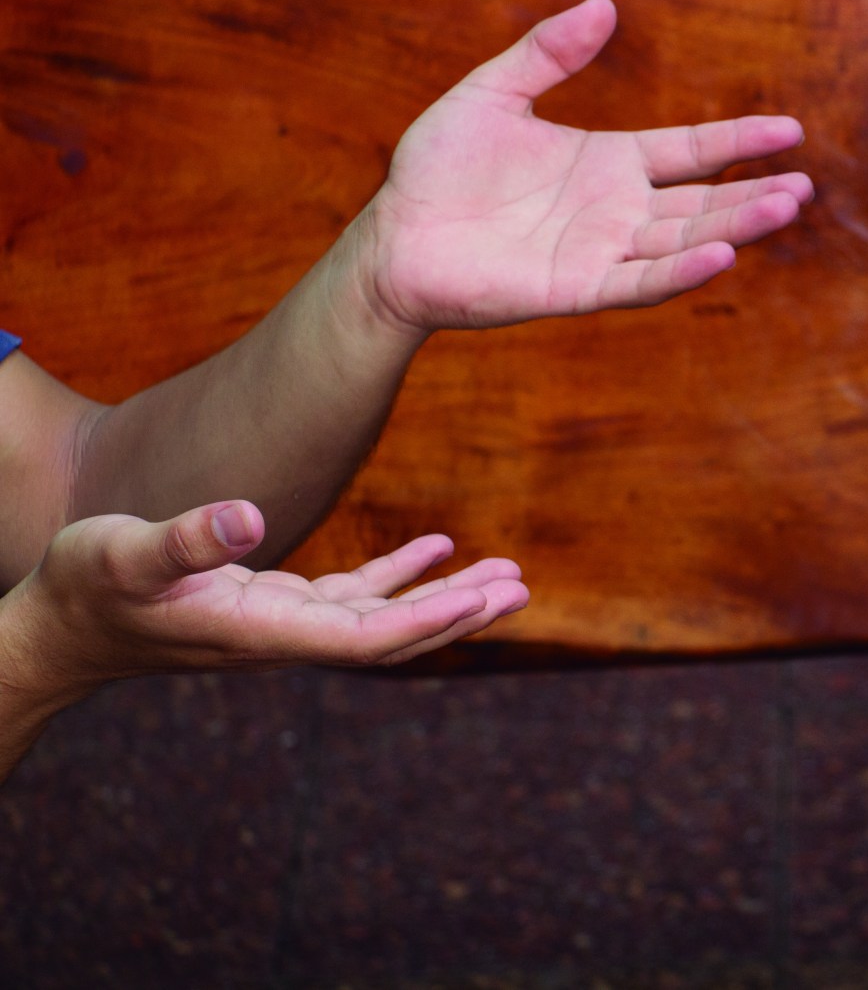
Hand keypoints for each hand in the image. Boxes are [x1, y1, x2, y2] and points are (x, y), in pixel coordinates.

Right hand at [3, 500, 527, 702]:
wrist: (57, 630)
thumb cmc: (83, 590)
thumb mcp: (124, 553)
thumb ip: (185, 538)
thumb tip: (250, 515)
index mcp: (260, 631)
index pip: (365, 639)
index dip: (428, 621)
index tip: (486, 600)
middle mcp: (284, 636)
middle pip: (393, 635)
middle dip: (460, 614)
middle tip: (524, 587)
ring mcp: (282, 623)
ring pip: (383, 615)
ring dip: (445, 595)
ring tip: (508, 573)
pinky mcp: (273, 604)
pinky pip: (353, 596)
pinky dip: (399, 574)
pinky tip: (440, 547)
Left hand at [357, 0, 812, 333]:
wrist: (393, 239)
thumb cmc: (437, 170)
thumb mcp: (492, 92)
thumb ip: (548, 52)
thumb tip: (604, 4)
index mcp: (609, 162)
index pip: (691, 151)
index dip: (740, 141)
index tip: (790, 132)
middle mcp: (618, 210)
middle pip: (703, 202)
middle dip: (755, 196)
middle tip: (804, 187)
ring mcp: (603, 251)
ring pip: (685, 240)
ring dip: (736, 228)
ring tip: (786, 209)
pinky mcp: (578, 288)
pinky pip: (640, 282)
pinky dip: (682, 272)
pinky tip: (722, 257)